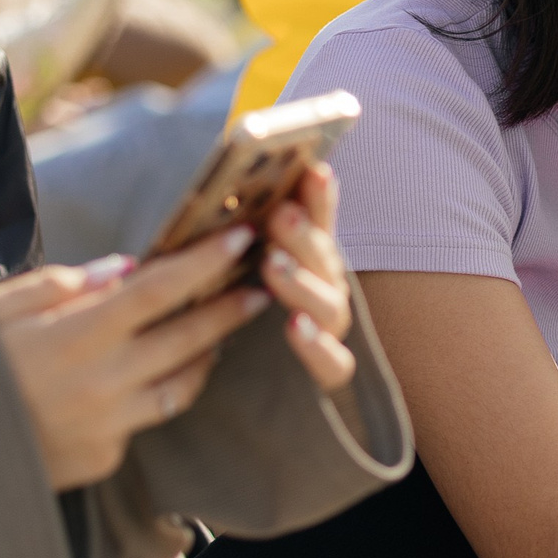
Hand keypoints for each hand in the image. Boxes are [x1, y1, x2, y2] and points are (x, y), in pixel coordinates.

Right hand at [0, 228, 269, 489]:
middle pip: (188, 337)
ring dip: (207, 354)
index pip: (159, 289)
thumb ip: (60, 284)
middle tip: (262, 282)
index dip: (205, 261)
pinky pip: (146, 420)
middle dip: (230, 306)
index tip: (241, 236)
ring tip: (223, 330)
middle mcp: (102, 383)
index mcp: (75, 336)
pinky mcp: (104, 458)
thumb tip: (123, 268)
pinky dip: (158, 393)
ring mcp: (108, 426)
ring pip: (182, 385)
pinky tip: (162, 375)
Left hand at [259, 163, 357, 393]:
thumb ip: (243, 238)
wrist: (255, 387)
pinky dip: (318, 344)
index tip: (313, 169)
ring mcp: (328, 329)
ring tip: (273, 266)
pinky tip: (294, 326)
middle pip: (325, 260)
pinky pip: (334, 361)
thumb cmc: (239, 318)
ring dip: (303, 282)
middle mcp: (325, 289)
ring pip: (329, 305)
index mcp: (308, 259)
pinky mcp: (326, 371)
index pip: (320, 222)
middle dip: (304, 235)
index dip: (320, 197)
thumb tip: (223, 187)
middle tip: (280, 215)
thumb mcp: (236, 271)